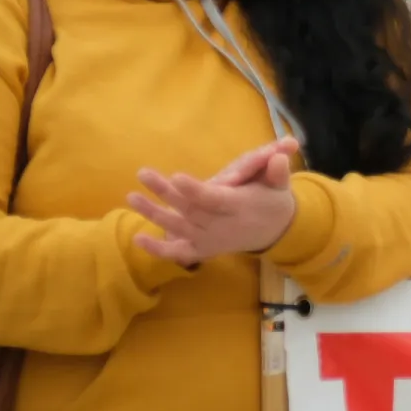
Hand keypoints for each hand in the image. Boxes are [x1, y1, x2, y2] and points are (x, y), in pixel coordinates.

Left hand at [129, 138, 301, 266]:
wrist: (274, 231)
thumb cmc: (272, 201)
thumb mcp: (279, 185)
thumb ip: (277, 173)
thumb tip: (280, 157)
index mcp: (239, 207)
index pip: (213, 199)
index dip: (195, 190)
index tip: (176, 177)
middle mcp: (222, 227)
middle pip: (190, 210)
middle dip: (166, 193)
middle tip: (143, 173)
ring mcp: (210, 240)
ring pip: (178, 227)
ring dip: (154, 214)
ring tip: (131, 196)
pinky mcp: (203, 250)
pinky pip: (179, 253)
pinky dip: (159, 249)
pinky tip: (137, 238)